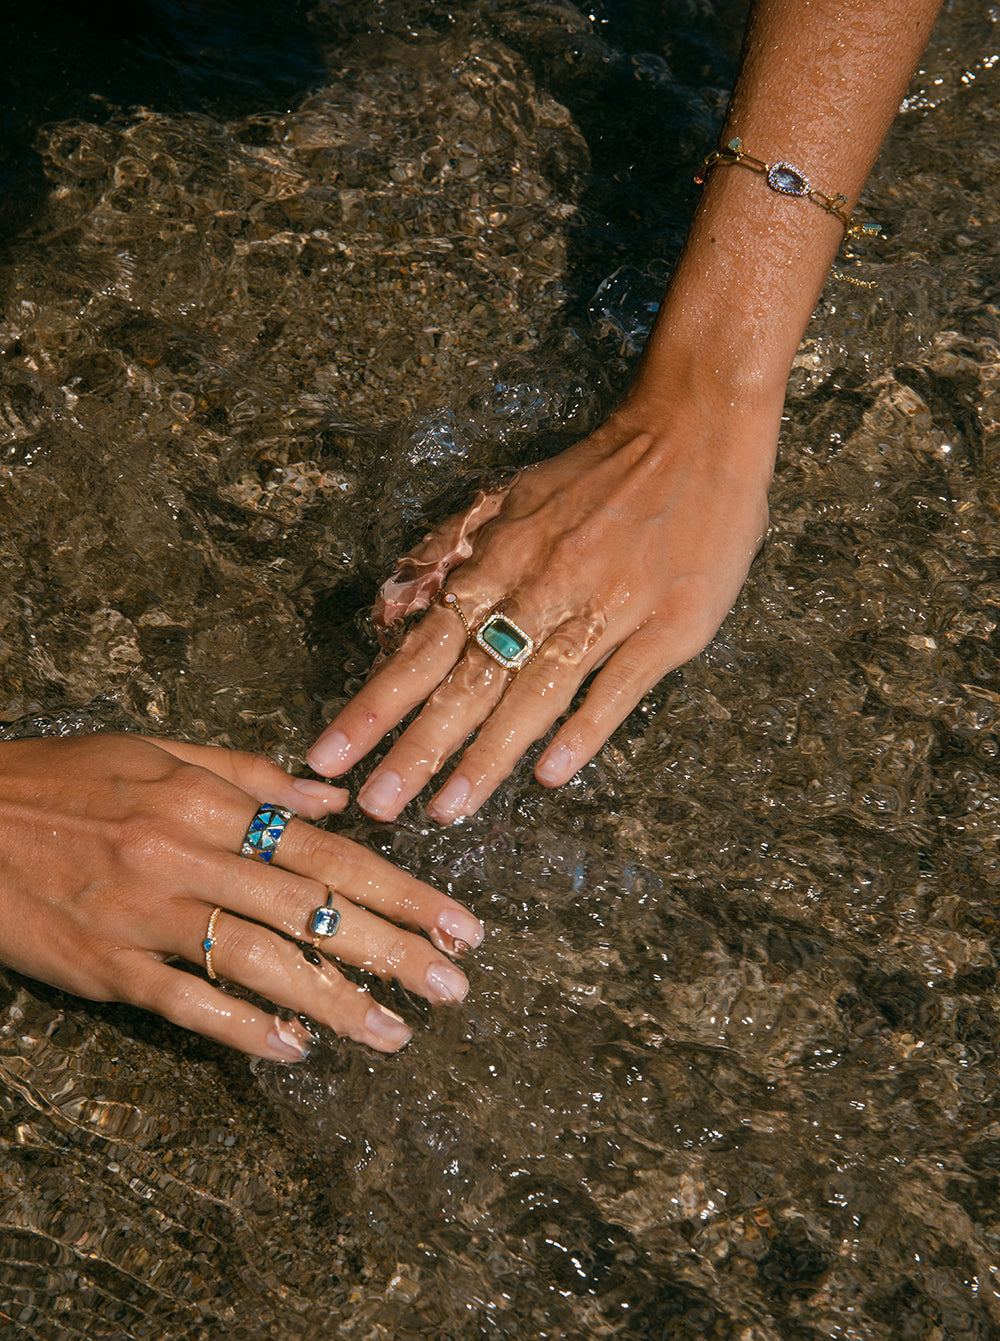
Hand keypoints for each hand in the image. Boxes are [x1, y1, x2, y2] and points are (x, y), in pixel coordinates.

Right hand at [0, 734, 482, 1058]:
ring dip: (335, 1001)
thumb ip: (253, 774)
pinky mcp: (106, 966)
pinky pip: (187, 1003)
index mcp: (209, 800)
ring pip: (261, 961)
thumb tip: (334, 793)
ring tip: (395, 1033)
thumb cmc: (64, 781)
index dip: (401, 889)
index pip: (329, 849)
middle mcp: (189, 853)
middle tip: (454, 985)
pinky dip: (244, 1028)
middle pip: (311, 908)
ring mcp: (147, 913)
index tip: (458, 922)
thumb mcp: (159, 753)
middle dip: (393, 948)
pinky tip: (295, 1050)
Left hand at [307, 385, 777, 822]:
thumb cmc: (597, 475)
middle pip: (469, 679)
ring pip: (535, 692)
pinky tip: (550, 775)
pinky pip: (618, 687)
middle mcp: (544, 586)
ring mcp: (608, 608)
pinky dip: (583, 729)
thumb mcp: (512, 495)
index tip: (330, 755)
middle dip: (417, 748)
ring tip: (446, 809)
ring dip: (487, 756)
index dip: (376, 703)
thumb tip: (401, 609)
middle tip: (376, 806)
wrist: (695, 433)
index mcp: (501, 558)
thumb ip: (454, 551)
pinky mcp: (669, 627)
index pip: (424, 645)